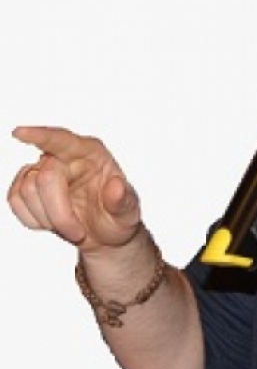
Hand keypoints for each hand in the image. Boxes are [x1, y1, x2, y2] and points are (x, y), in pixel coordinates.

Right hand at [8, 126, 141, 251]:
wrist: (105, 235)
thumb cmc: (118, 217)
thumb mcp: (129, 213)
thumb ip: (123, 200)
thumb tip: (116, 186)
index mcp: (91, 153)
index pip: (62, 140)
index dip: (40, 135)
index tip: (20, 133)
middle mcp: (66, 157)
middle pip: (45, 177)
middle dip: (59, 213)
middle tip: (78, 234)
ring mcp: (44, 171)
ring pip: (26, 190)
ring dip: (47, 219)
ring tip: (70, 227)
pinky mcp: (27, 187)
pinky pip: (15, 200)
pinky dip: (32, 219)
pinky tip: (52, 222)